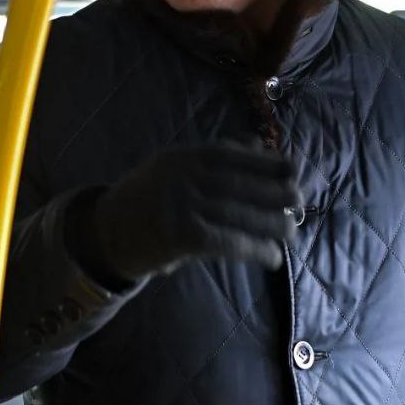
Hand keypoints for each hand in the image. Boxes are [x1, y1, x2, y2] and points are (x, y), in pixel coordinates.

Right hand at [87, 143, 299, 282]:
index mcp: (182, 157)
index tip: (293, 168)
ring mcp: (179, 205)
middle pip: (238, 183)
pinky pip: (227, 241)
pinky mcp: (180, 236)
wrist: (104, 234)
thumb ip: (215, 160)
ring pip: (237, 213)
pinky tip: (271, 257)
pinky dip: (253, 249)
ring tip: (291, 230)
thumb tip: (258, 146)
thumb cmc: (147, 201)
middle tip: (300, 200)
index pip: (231, 155)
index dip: (265, 161)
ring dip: (270, 224)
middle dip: (273, 192)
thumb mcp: (175, 170)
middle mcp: (181, 176)